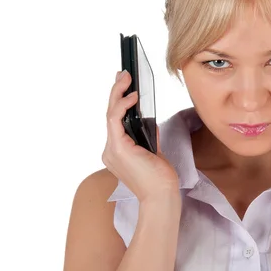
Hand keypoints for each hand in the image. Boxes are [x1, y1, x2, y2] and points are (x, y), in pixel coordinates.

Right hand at [101, 70, 180, 201]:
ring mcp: (111, 150)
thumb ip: (147, 137)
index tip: (125, 86)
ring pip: (110, 114)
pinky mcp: (117, 148)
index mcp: (118, 152)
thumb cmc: (160, 179)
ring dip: (117, 93)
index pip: (115, 122)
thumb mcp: (153, 152)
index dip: (118, 102)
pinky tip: (132, 96)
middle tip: (123, 74)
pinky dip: (122, 105)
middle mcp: (110, 150)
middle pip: (110, 114)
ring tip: (126, 78)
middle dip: (116, 92)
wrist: (161, 196)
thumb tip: (147, 121)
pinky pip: (115, 120)